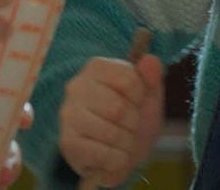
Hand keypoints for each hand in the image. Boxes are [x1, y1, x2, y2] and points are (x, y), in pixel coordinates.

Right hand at [59, 54, 164, 185]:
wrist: (118, 155)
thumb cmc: (132, 120)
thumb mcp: (149, 97)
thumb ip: (152, 77)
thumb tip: (150, 60)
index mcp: (97, 68)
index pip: (130, 80)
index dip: (140, 98)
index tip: (135, 102)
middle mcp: (77, 86)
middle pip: (119, 108)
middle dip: (133, 123)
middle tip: (129, 126)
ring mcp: (69, 114)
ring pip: (111, 132)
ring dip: (126, 144)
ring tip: (122, 141)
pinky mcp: (67, 142)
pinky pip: (103, 154)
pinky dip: (116, 160)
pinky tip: (112, 155)